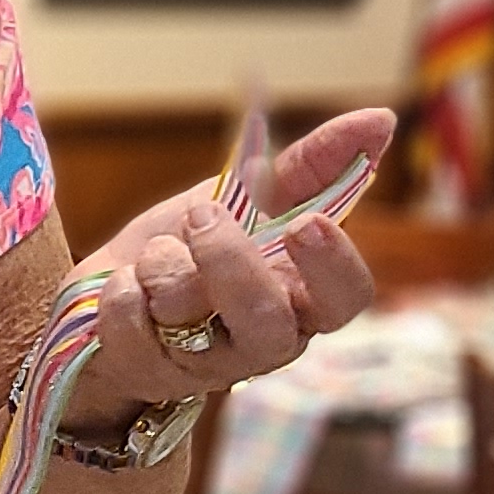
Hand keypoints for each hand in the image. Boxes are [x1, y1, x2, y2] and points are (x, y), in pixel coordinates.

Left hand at [67, 103, 389, 423]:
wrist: (112, 288)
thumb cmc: (197, 246)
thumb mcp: (251, 197)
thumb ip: (312, 164)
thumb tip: (380, 119)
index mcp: (302, 299)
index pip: (346, 298)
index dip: (333, 265)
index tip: (305, 223)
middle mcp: (263, 342)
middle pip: (264, 316)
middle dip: (227, 259)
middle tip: (201, 214)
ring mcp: (206, 366)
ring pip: (188, 314)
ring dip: (162, 263)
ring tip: (156, 256)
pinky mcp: (148, 374)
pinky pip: (132, 321)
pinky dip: (122, 287)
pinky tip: (127, 288)